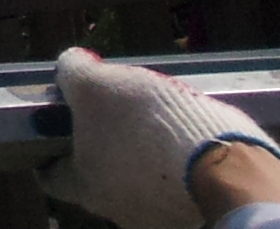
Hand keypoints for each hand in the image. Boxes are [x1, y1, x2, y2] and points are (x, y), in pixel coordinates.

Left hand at [41, 47, 279, 228]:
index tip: (60, 127)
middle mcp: (117, 212)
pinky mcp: (193, 215)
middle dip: (104, 146)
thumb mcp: (97, 85)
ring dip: (143, 156)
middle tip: (118, 114)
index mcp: (86, 188)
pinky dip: (176, 166)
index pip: (53, 176)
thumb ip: (73, 73)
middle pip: (98, 176)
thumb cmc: (149, 126)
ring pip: (138, 181)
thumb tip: (70, 66)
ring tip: (158, 122)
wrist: (228, 165)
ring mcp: (158, 218)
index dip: (51, 150)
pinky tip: (186, 140)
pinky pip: (175, 185)